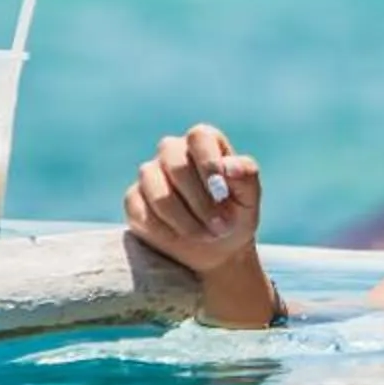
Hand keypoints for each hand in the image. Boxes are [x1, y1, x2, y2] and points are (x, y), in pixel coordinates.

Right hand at [124, 123, 262, 277]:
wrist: (216, 248)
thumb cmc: (236, 215)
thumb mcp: (249, 198)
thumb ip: (246, 176)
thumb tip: (229, 167)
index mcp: (204, 142)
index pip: (199, 136)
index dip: (209, 163)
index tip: (223, 194)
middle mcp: (173, 152)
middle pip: (175, 163)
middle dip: (200, 200)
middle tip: (221, 226)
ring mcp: (150, 175)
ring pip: (157, 190)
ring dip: (185, 219)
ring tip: (206, 234)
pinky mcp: (134, 200)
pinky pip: (142, 212)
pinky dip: (166, 231)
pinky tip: (182, 237)